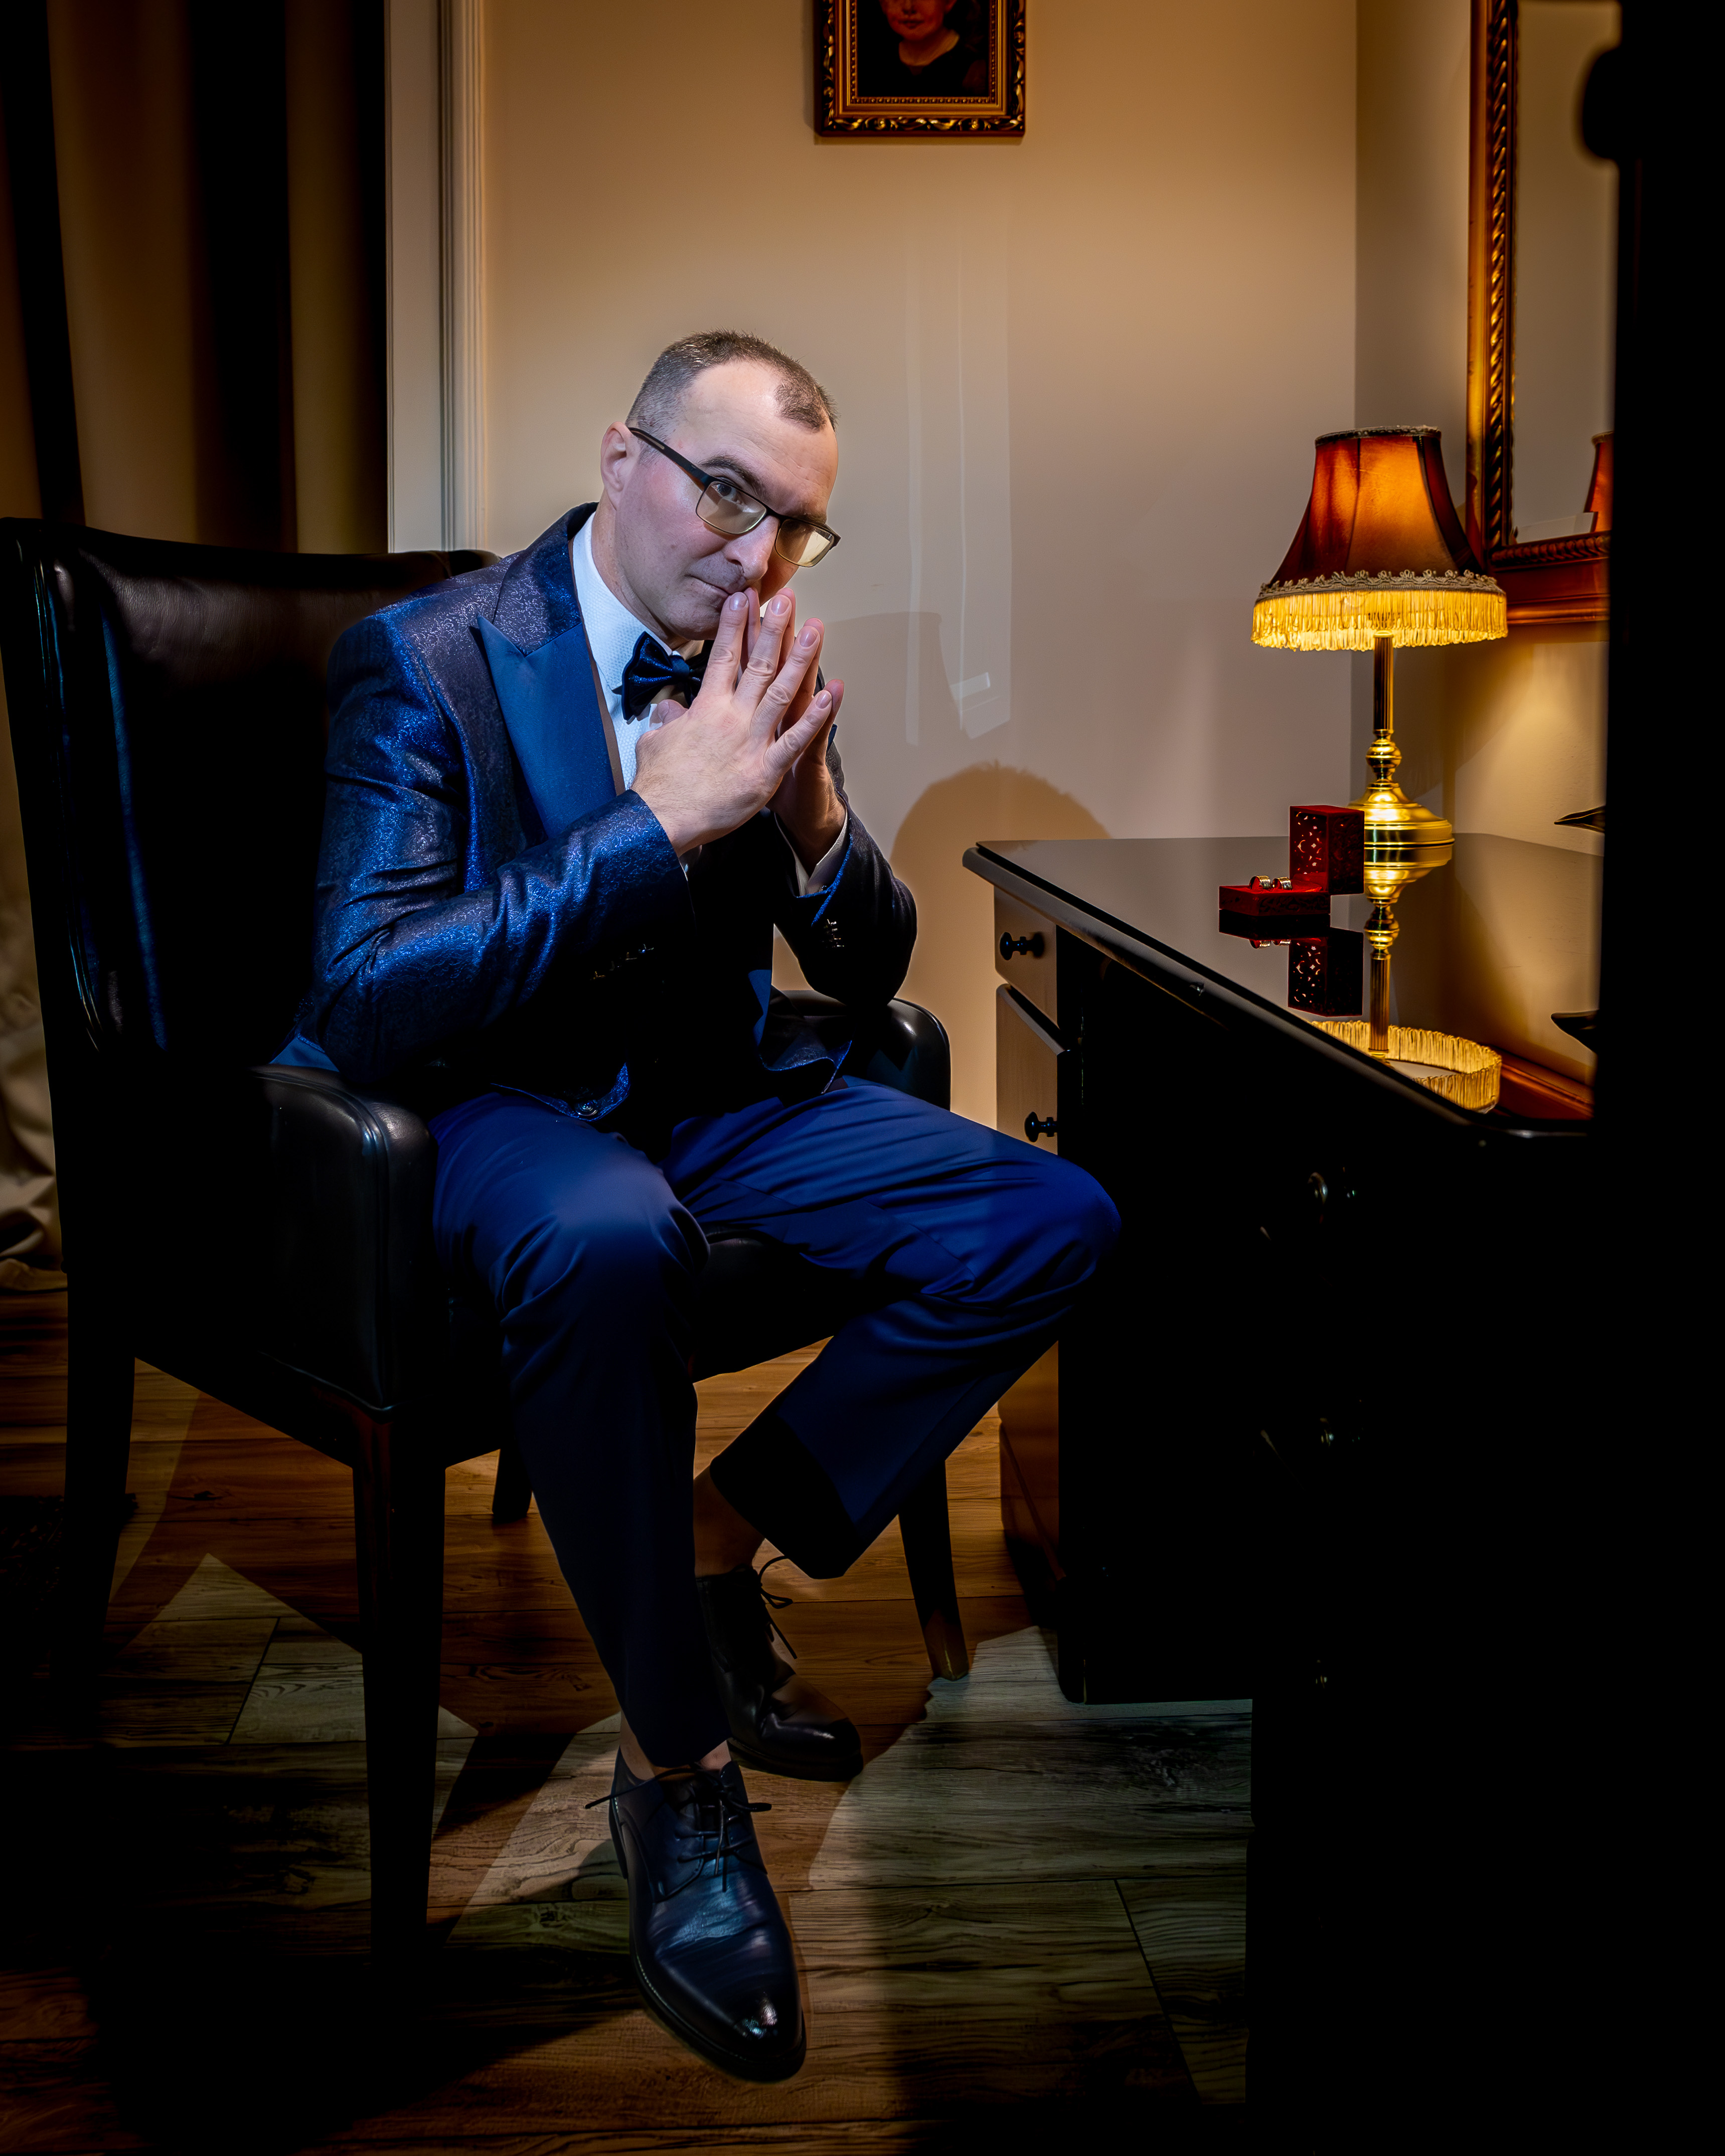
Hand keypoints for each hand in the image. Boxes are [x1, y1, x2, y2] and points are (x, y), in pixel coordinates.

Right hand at [630, 588, 832, 855]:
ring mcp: (751, 741)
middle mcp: (731, 717)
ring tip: (815, 629)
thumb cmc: (659, 784)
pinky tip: (829, 694)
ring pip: (781, 691)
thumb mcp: (655, 741)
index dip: (734, 625)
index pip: (723, 657)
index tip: (744, 598)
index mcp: (705, 708)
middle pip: (757, 664)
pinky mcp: (765, 770)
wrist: (664, 819)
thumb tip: (669, 709)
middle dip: (773, 629)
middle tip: (788, 599)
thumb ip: (669, 720)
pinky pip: (794, 740)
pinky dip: (813, 718)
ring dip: (800, 659)